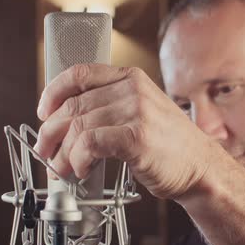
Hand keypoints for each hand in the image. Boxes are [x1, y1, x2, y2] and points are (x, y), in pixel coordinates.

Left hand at [34, 64, 219, 199]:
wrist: (201, 168)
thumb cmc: (169, 147)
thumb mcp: (142, 113)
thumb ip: (109, 109)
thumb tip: (66, 124)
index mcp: (131, 78)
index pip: (80, 74)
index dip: (53, 93)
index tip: (43, 112)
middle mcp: (133, 89)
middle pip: (73, 105)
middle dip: (51, 133)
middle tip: (46, 151)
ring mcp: (137, 111)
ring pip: (78, 128)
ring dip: (63, 153)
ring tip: (63, 169)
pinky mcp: (137, 137)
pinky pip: (90, 144)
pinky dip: (79, 160)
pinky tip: (82, 170)